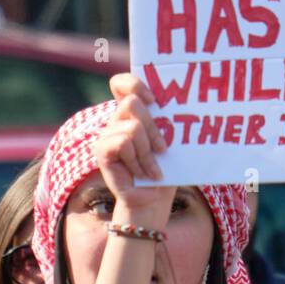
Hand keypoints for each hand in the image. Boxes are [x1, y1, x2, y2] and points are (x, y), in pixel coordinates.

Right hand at [95, 74, 173, 221]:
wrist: (153, 200)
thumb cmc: (166, 169)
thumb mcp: (170, 141)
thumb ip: (167, 120)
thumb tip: (183, 102)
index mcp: (132, 113)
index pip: (121, 83)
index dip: (135, 83)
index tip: (154, 100)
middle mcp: (116, 120)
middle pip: (133, 102)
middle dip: (154, 128)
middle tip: (163, 150)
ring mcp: (107, 134)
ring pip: (133, 127)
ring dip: (148, 152)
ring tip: (153, 169)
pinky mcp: (101, 150)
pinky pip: (124, 143)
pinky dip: (138, 160)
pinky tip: (142, 174)